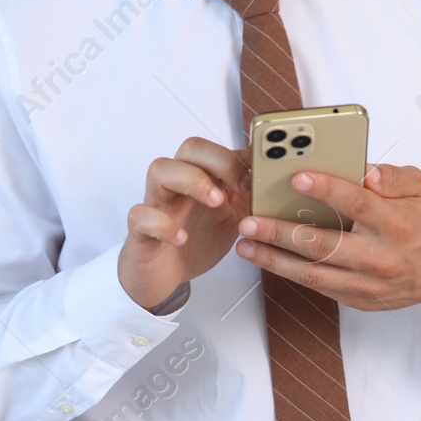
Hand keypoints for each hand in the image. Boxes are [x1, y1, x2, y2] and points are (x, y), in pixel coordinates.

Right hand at [119, 137, 251, 309]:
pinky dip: (162, 224)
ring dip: (192, 179)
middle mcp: (178, 183)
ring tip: (216, 201)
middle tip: (241, 185)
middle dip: (219, 160)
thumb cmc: (198, 238)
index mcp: (202, 176)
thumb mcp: (234, 216)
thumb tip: (280, 179)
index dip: (241, 153)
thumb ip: (252, 196)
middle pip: (190, 148)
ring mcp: (157, 203)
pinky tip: (181, 238)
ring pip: (160, 169)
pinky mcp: (140, 230)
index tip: (262, 172)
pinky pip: (140, 216)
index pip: (220, 146)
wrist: (165, 275)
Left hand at [234, 163, 420, 311]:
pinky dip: (291, 273)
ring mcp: (369, 283)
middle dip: (281, 233)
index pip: (357, 205)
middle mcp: (380, 257)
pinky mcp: (360, 299)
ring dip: (274, 259)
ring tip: (246, 245)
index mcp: (397, 224)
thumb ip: (392, 177)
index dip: (326, 190)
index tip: (297, 177)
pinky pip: (320, 287)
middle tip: (250, 221)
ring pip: (314, 273)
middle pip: (324, 245)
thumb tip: (365, 171)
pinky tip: (268, 259)